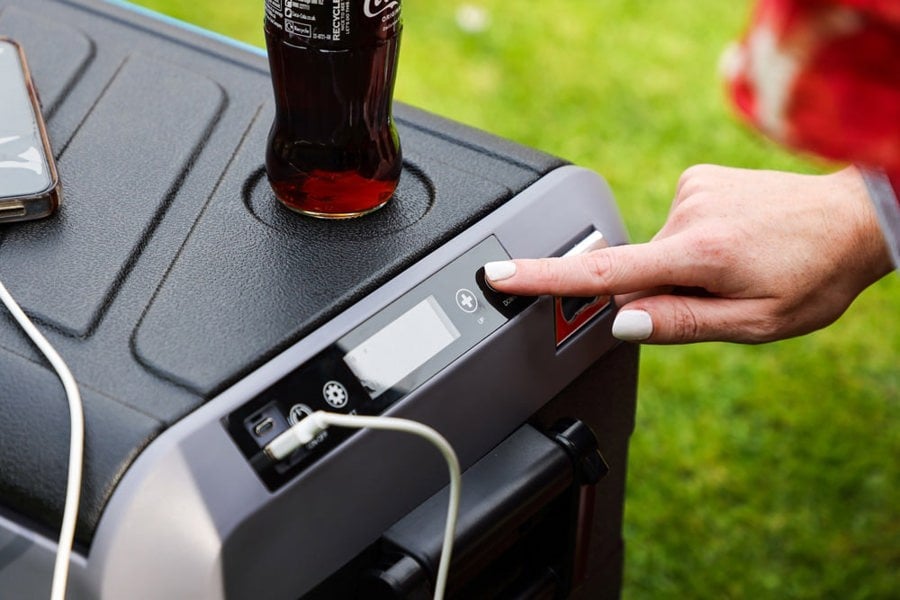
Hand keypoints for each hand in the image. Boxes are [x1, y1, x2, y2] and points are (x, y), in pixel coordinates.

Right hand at [484, 165, 893, 343]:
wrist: (856, 217)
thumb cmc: (815, 274)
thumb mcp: (756, 324)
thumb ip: (682, 323)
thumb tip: (620, 322)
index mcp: (699, 254)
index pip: (604, 273)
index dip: (544, 278)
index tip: (498, 274)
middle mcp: (689, 213)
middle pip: (639, 271)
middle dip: (662, 293)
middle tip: (724, 296)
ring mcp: (693, 190)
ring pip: (659, 249)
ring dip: (683, 268)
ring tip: (738, 267)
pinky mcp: (698, 179)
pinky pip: (676, 225)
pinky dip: (692, 244)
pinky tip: (734, 244)